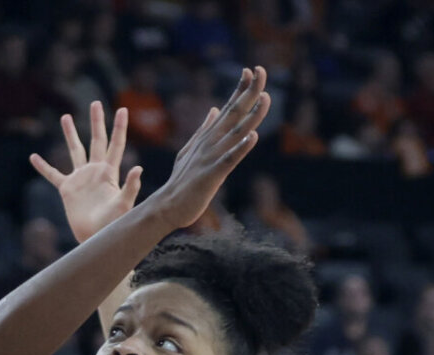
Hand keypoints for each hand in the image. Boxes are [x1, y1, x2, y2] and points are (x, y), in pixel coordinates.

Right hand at [30, 103, 143, 243]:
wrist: (96, 239)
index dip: (119, 128)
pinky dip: (43, 167)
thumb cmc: (112, 225)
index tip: (123, 110)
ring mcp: (80, 179)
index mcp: (109, 172)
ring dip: (70, 134)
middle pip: (96, 141)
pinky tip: (33, 157)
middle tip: (95, 103)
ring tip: (65, 117)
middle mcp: (95, 171)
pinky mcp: (67, 190)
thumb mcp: (124, 206)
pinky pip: (53, 175)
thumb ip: (130, 187)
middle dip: (96, 122)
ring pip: (75, 151)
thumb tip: (138, 168)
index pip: (115, 145)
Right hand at [151, 67, 270, 232]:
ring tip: (266, 98)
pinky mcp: (212, 175)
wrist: (167, 206)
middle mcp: (211, 142)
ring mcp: (211, 157)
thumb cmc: (181, 181)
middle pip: (234, 113)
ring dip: (252, 116)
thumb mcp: (191, 150)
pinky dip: (241, 148)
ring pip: (236, 133)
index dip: (239, 89)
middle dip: (249, 92)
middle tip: (261, 70)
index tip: (250, 70)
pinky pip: (229, 160)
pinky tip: (253, 137)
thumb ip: (204, 129)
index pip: (227, 108)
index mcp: (208, 137)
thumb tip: (213, 110)